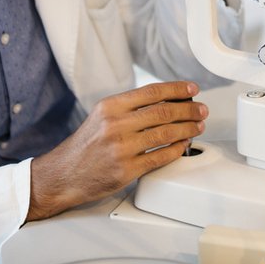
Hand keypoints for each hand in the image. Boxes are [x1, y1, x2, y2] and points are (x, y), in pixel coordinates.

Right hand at [25, 81, 206, 220]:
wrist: (63, 175)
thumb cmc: (85, 146)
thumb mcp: (101, 116)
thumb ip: (129, 108)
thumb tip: (166, 100)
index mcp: (110, 107)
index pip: (152, 92)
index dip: (177, 89)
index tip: (192, 89)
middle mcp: (116, 125)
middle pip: (163, 112)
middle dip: (188, 110)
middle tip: (201, 110)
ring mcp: (122, 148)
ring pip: (166, 134)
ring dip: (187, 129)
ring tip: (197, 127)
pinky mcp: (126, 170)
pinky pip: (160, 158)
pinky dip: (176, 150)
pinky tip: (184, 145)